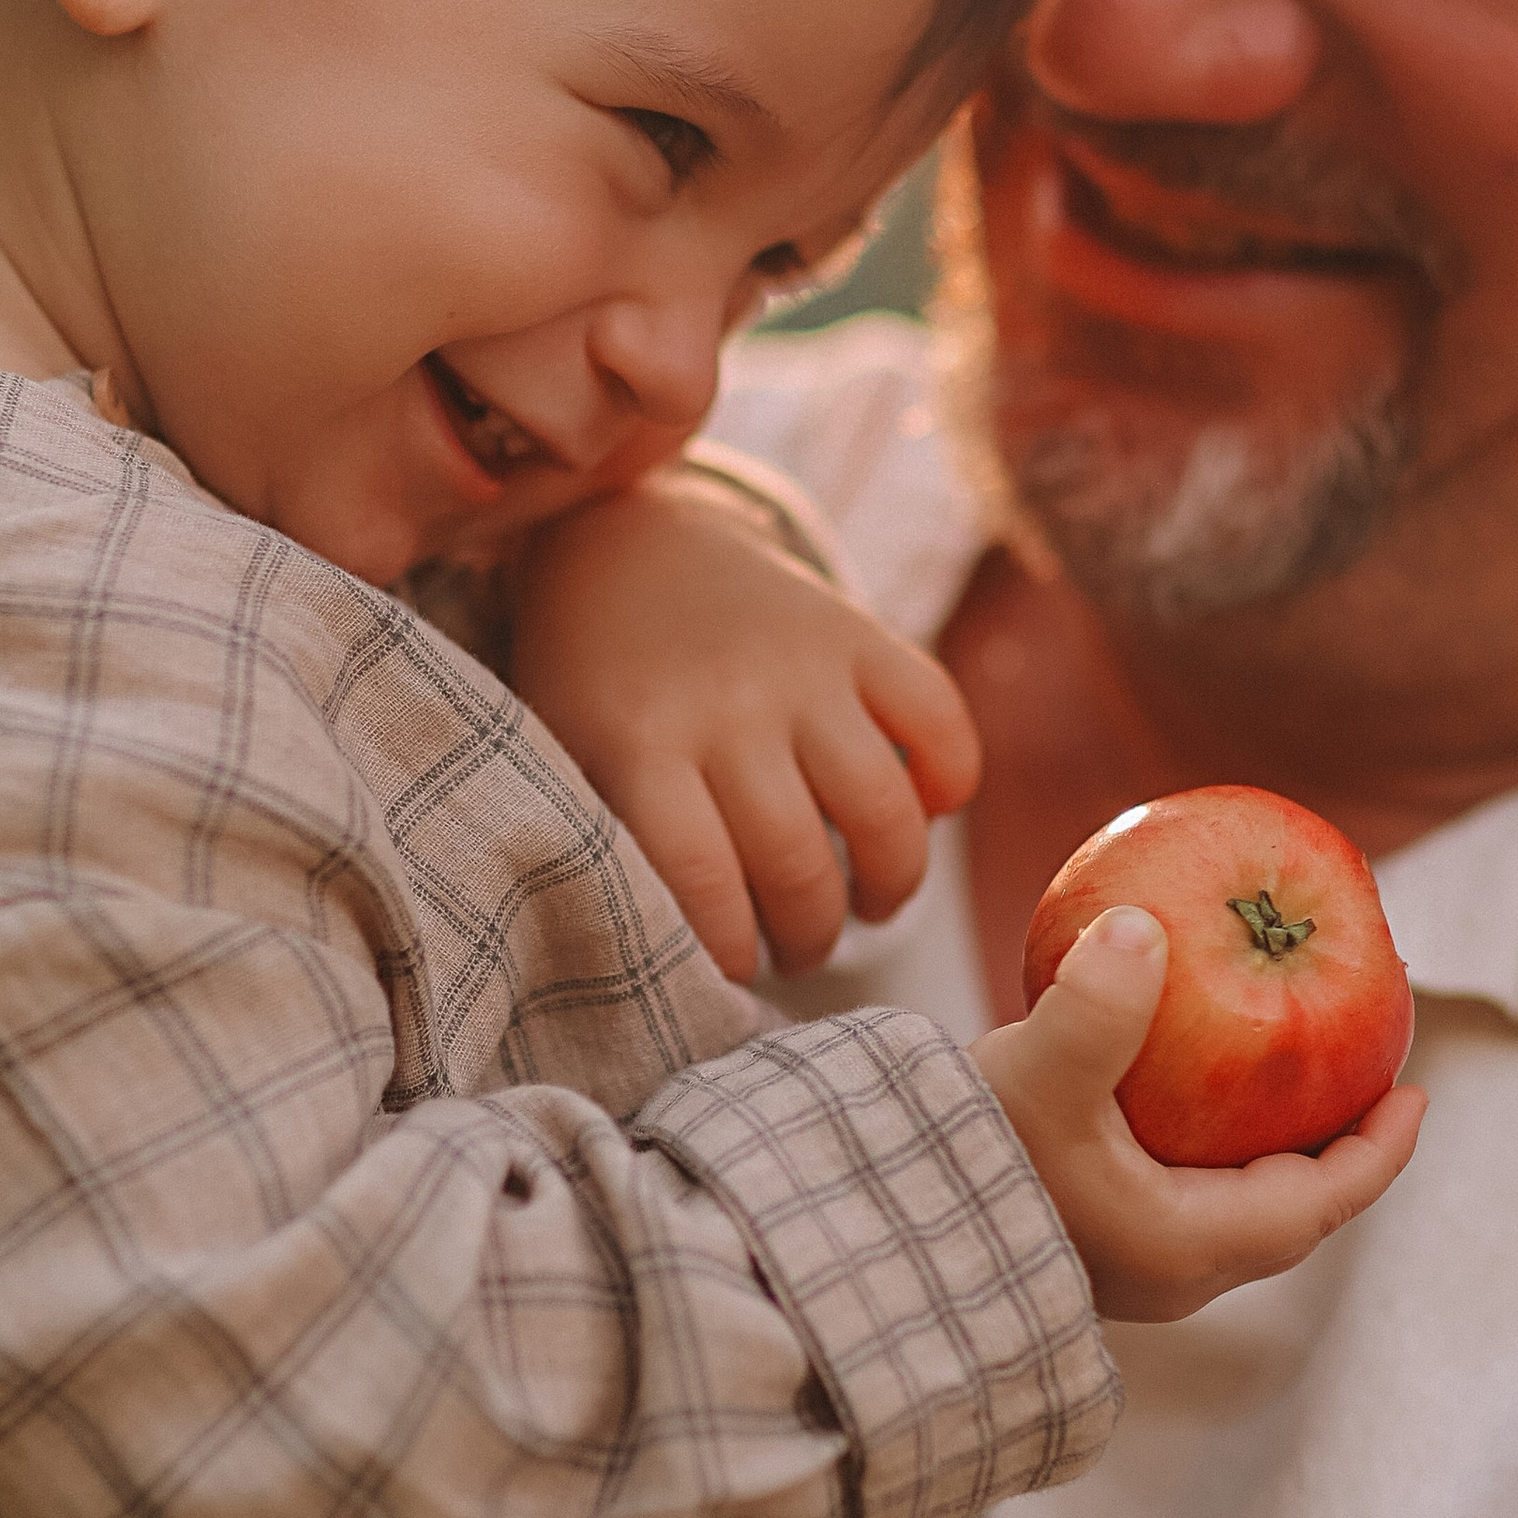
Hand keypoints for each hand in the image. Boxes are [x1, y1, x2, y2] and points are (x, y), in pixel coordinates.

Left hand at [510, 471, 980, 981]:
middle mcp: (729, 703)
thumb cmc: (592, 686)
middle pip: (798, 864)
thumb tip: (673, 966)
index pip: (703, 882)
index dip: (732, 952)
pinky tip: (924, 812)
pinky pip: (941, 719)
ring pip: (883, 811)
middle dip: (808, 938)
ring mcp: (802, 666)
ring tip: (868, 906)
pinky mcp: (857, 632)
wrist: (624, 542)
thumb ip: (612, 844)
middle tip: (800, 950)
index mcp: (640, 743)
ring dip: (890, 887)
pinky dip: (951, 782)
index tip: (736, 974)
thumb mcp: (566, 756)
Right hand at [974, 906, 1426, 1320]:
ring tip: (1276, 1071)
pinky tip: (1172, 1079)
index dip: (1381, 1146)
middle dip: (1330, 1141)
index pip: (1323, 1201)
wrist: (879, 1239)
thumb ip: (1095, 1006)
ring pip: (1230, 1200)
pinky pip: (1176, 1186)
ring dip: (1263, 1143)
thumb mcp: (1035, 1081)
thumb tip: (1142, 925)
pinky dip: (1200, 1138)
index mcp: (1190, 1245)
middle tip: (1357, 1067)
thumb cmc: (962, 1174)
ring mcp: (1127, 1260)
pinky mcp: (1084, 1240)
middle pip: (1286, 1206)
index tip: (1416, 1088)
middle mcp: (1170, 1267)